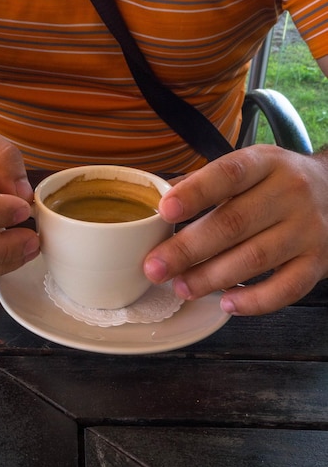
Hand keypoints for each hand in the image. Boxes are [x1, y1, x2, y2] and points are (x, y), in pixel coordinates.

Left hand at [144, 145, 327, 314]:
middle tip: (155, 268)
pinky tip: (226, 303)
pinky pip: (286, 288)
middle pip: (233, 223)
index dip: (196, 193)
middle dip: (188, 249)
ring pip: (254, 258)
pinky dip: (255, 301)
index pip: (229, 173)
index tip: (164, 210)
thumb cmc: (276, 184)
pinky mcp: (317, 262)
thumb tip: (157, 203)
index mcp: (266, 163)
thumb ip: (205, 183)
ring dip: (211, 278)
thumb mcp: (249, 168)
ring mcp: (306, 230)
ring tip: (181, 288)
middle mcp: (289, 193)